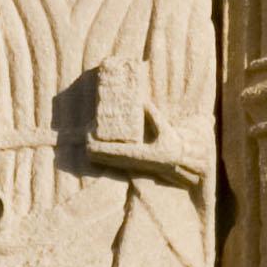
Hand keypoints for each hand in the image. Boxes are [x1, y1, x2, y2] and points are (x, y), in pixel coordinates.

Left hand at [86, 102, 205, 187]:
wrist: (181, 159)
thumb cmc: (174, 142)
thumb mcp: (165, 128)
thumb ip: (154, 116)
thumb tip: (142, 101)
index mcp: (145, 155)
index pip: (120, 152)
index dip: (105, 149)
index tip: (93, 145)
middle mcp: (138, 163)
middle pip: (113, 159)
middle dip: (98, 153)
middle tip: (85, 145)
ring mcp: (136, 165)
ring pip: (114, 162)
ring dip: (101, 156)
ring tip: (87, 149)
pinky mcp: (135, 164)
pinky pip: (118, 161)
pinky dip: (107, 157)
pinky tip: (97, 154)